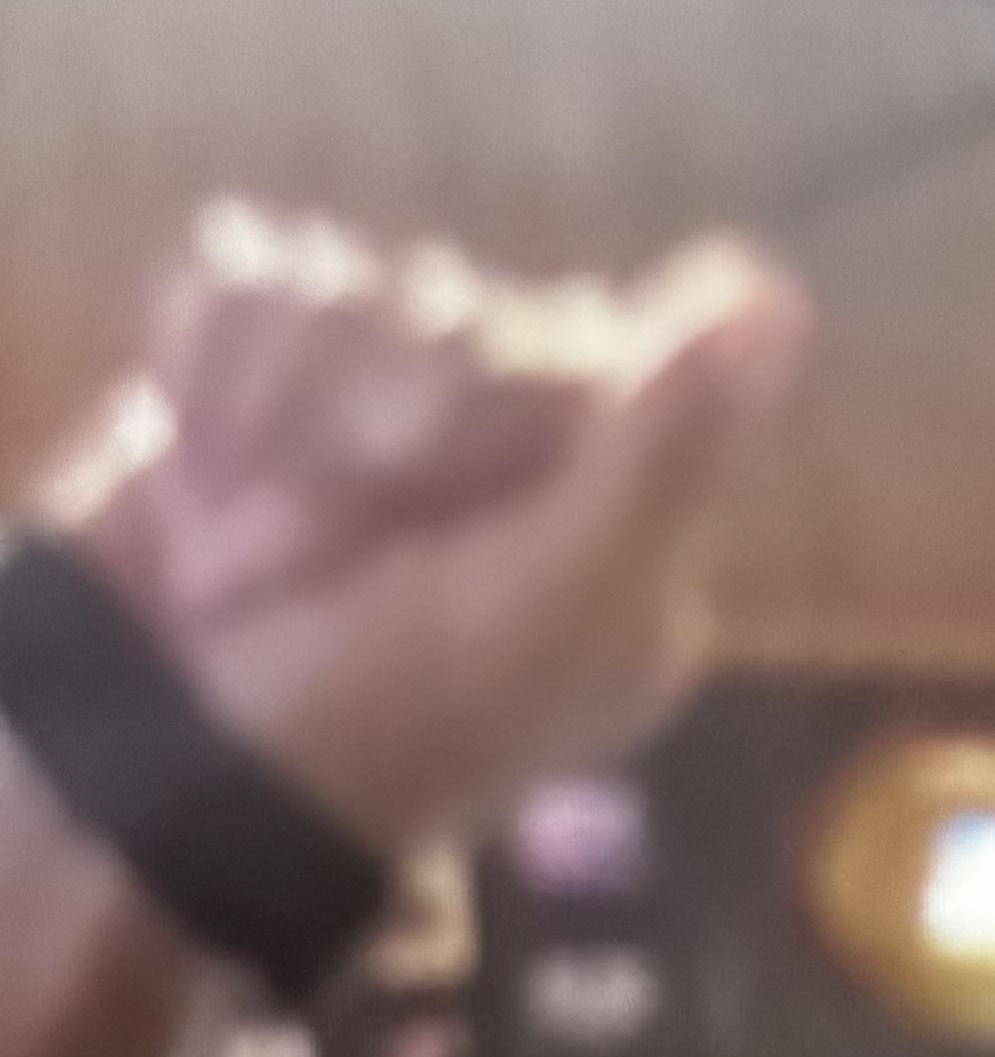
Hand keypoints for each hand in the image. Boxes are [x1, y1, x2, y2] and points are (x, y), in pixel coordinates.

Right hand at [31, 207, 806, 858]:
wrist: (146, 770)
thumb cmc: (373, 721)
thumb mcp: (548, 608)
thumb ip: (662, 458)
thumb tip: (785, 300)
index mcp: (615, 531)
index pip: (596, 349)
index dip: (505, 390)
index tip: (444, 465)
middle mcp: (512, 471)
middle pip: (468, 315)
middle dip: (382, 409)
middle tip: (333, 533)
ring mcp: (381, 434)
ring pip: (356, 293)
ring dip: (289, 399)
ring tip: (256, 521)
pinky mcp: (261, 401)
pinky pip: (255, 286)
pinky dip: (218, 369)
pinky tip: (210, 459)